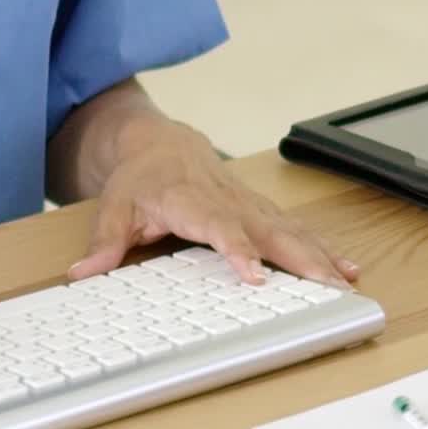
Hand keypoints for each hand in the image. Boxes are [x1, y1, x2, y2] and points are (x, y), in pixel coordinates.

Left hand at [69, 119, 360, 288]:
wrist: (159, 143)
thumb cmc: (140, 177)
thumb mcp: (113, 206)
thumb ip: (103, 242)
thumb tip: (82, 273)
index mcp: (189, 197)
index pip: (217, 225)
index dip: (237, 249)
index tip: (255, 274)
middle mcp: (225, 198)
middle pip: (266, 228)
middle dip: (297, 257)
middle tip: (325, 285)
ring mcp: (248, 202)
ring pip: (287, 228)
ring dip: (318, 254)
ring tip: (346, 280)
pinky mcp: (260, 208)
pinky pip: (294, 228)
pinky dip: (322, 247)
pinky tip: (346, 267)